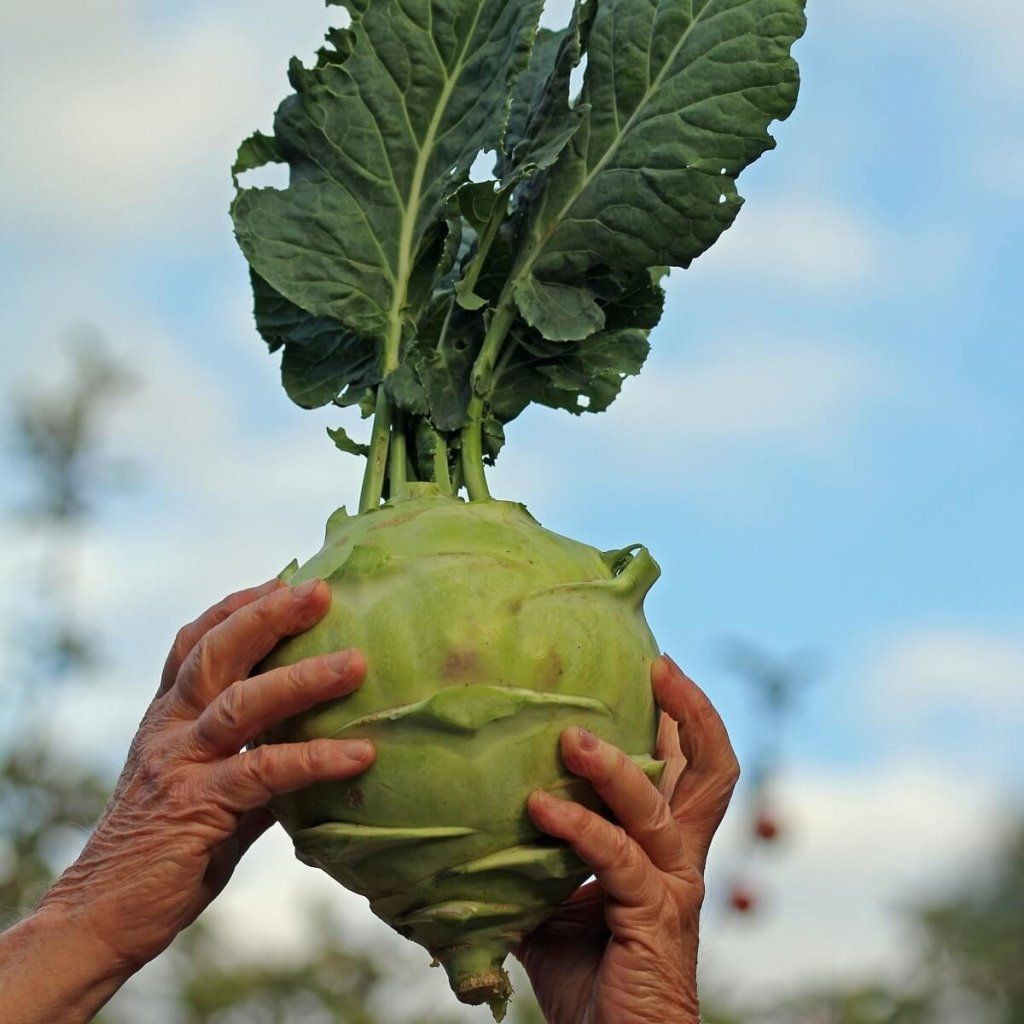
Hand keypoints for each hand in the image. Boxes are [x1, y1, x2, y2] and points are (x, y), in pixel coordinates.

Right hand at [39, 577, 373, 975]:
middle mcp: (169, 728)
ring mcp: (178, 764)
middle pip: (215, 651)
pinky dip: (315, 758)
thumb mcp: (209, 788)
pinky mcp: (195, 806)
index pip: (195, 641)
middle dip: (268, 614)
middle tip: (321, 589)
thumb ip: (254, 758)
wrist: (102, 915)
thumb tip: (319, 744)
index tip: (285, 577)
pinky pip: (263, 771)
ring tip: (357, 663)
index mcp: (168, 716)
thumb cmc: (167, 848)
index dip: (237, 605)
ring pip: (241, 702)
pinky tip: (360, 754)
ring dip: (303, 678)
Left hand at [518, 656, 739, 1023]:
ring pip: (656, 805)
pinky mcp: (654, 917)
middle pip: (714, 771)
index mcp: (664, 846)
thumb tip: (475, 816)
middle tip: (658, 665)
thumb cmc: (586, 976)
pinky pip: (616, 858)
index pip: (689, 768)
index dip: (682, 714)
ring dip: (612, 765)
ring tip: (569, 736)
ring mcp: (673, 886)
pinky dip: (578, 827)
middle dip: (694, 711)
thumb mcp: (553, 900)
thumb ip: (533, 855)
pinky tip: (538, 808)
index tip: (652, 664)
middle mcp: (680, 857)